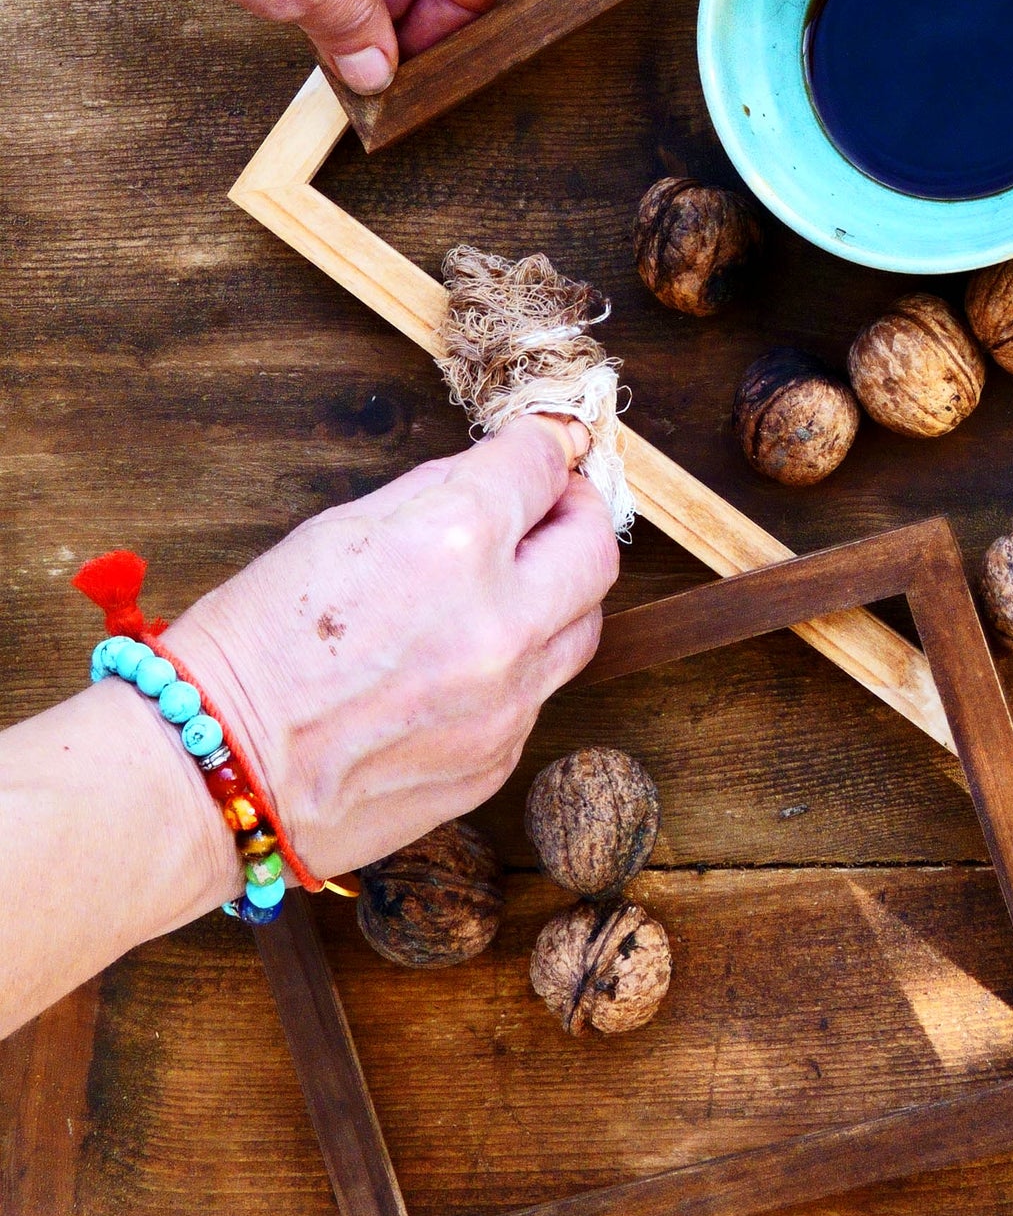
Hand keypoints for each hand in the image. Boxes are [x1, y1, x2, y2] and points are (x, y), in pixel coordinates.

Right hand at [160, 418, 618, 876]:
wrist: (215, 771)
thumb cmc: (255, 643)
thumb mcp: (337, 530)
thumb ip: (434, 496)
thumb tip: (494, 474)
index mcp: (454, 542)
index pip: (541, 467)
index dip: (547, 444)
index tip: (551, 443)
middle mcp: (499, 622)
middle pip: (594, 549)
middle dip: (578, 513)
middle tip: (554, 506)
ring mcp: (506, 702)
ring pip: (581, 628)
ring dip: (560, 593)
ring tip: (516, 582)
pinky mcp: (496, 760)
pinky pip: (537, 696)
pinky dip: (518, 666)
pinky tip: (465, 661)